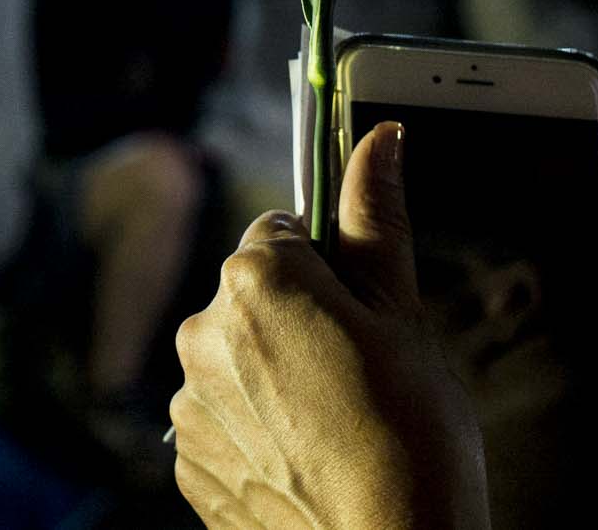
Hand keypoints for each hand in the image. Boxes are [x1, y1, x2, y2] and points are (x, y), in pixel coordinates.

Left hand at [172, 126, 489, 529]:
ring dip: (272, 376)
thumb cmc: (411, 437)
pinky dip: (254, 429)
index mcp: (255, 280)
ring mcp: (188, 401)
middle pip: (252, 294)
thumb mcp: (402, 315)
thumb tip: (379, 138)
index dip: (329, 266)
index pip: (283, 232)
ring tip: (334, 421)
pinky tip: (304, 457)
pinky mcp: (187, 460)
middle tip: (357, 370)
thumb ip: (375, 218)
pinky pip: (220, 417)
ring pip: (234, 357)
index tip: (358, 307)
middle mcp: (202, 331)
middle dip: (297, 318)